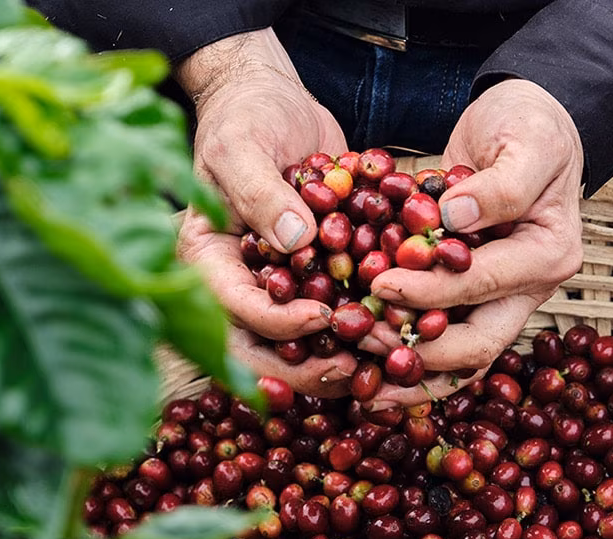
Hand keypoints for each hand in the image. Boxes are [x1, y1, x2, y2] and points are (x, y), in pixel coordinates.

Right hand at [175, 29, 355, 395]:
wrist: (273, 100)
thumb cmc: (245, 116)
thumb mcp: (242, 145)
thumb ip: (261, 192)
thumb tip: (294, 241)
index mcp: (206, 258)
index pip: (235, 308)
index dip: (277, 322)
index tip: (321, 318)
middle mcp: (239, 281)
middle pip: (263, 348)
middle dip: (309, 365)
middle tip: (357, 365)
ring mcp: (277, 284)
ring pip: (303, 344)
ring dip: (345, 357)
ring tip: (388, 356)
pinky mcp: (314, 276)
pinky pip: (336, 314)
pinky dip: (368, 326)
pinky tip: (406, 330)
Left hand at [365, 79, 584, 406]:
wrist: (526, 124)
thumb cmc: (530, 125)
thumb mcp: (528, 141)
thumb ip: (500, 184)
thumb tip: (454, 219)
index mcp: (549, 254)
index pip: (485, 284)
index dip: (432, 290)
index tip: (380, 285)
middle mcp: (529, 288)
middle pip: (477, 343)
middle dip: (418, 352)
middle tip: (361, 340)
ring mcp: (502, 299)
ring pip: (458, 356)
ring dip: (410, 371)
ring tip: (361, 380)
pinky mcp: (473, 298)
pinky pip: (441, 337)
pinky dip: (407, 354)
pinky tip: (366, 365)